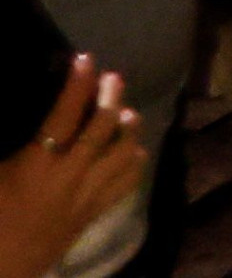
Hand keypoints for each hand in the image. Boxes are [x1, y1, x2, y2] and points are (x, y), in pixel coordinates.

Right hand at [0, 58, 144, 275]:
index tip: (84, 60)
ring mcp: (87, 195)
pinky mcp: (95, 213)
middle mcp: (70, 175)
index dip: (77, 84)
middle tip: (113, 77)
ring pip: (124, 152)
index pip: (65, 113)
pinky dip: (134, 160)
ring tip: (125, 112)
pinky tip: (131, 149)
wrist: (1, 269)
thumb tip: (4, 106)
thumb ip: (4, 140)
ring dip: (128, 127)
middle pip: (103, 127)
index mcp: (36, 164)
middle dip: (111, 96)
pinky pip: (127, 183)